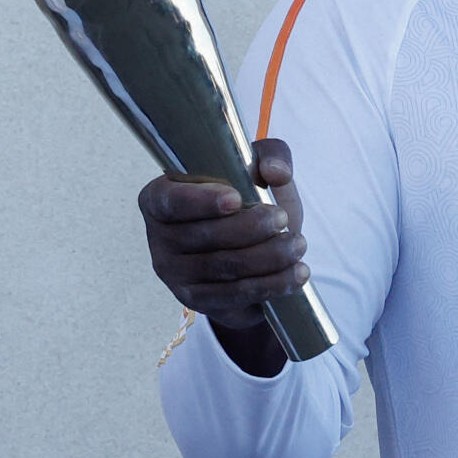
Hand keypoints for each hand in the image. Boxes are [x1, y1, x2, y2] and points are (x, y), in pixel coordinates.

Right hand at [138, 138, 309, 376]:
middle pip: (205, 237)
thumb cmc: (243, 201)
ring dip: (268, 257)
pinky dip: (270, 284)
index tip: (236, 199)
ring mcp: (174, 274)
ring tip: (298, 244)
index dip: (200, 201)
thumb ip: (269, 156)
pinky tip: (296, 274)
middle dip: (250, 229)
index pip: (170, 201)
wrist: (244, 249)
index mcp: (159, 198)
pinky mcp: (196, 301)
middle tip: (283, 219)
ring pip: (224, 267)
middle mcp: (159, 238)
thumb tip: (274, 172)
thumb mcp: (256, 170)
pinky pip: (235, 295)